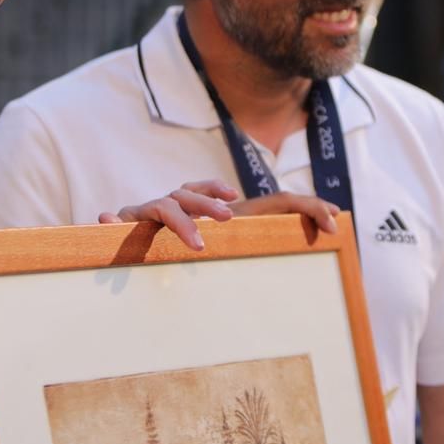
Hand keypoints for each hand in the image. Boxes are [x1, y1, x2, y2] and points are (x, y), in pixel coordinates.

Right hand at [99, 181, 340, 249]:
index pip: (207, 188)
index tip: (238, 199)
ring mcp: (144, 215)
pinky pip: (118, 224)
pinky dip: (112, 222)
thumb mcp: (241, 235)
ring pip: (159, 206)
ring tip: (198, 242)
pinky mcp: (122, 231)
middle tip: (229, 218)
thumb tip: (335, 218)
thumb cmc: (194, 246)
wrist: (135, 254)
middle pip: (186, 193)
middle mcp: (169, 203)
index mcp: (194, 202)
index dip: (221, 189)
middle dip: (207, 203)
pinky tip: (108, 223)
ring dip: (179, 220)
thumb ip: (290, 218)